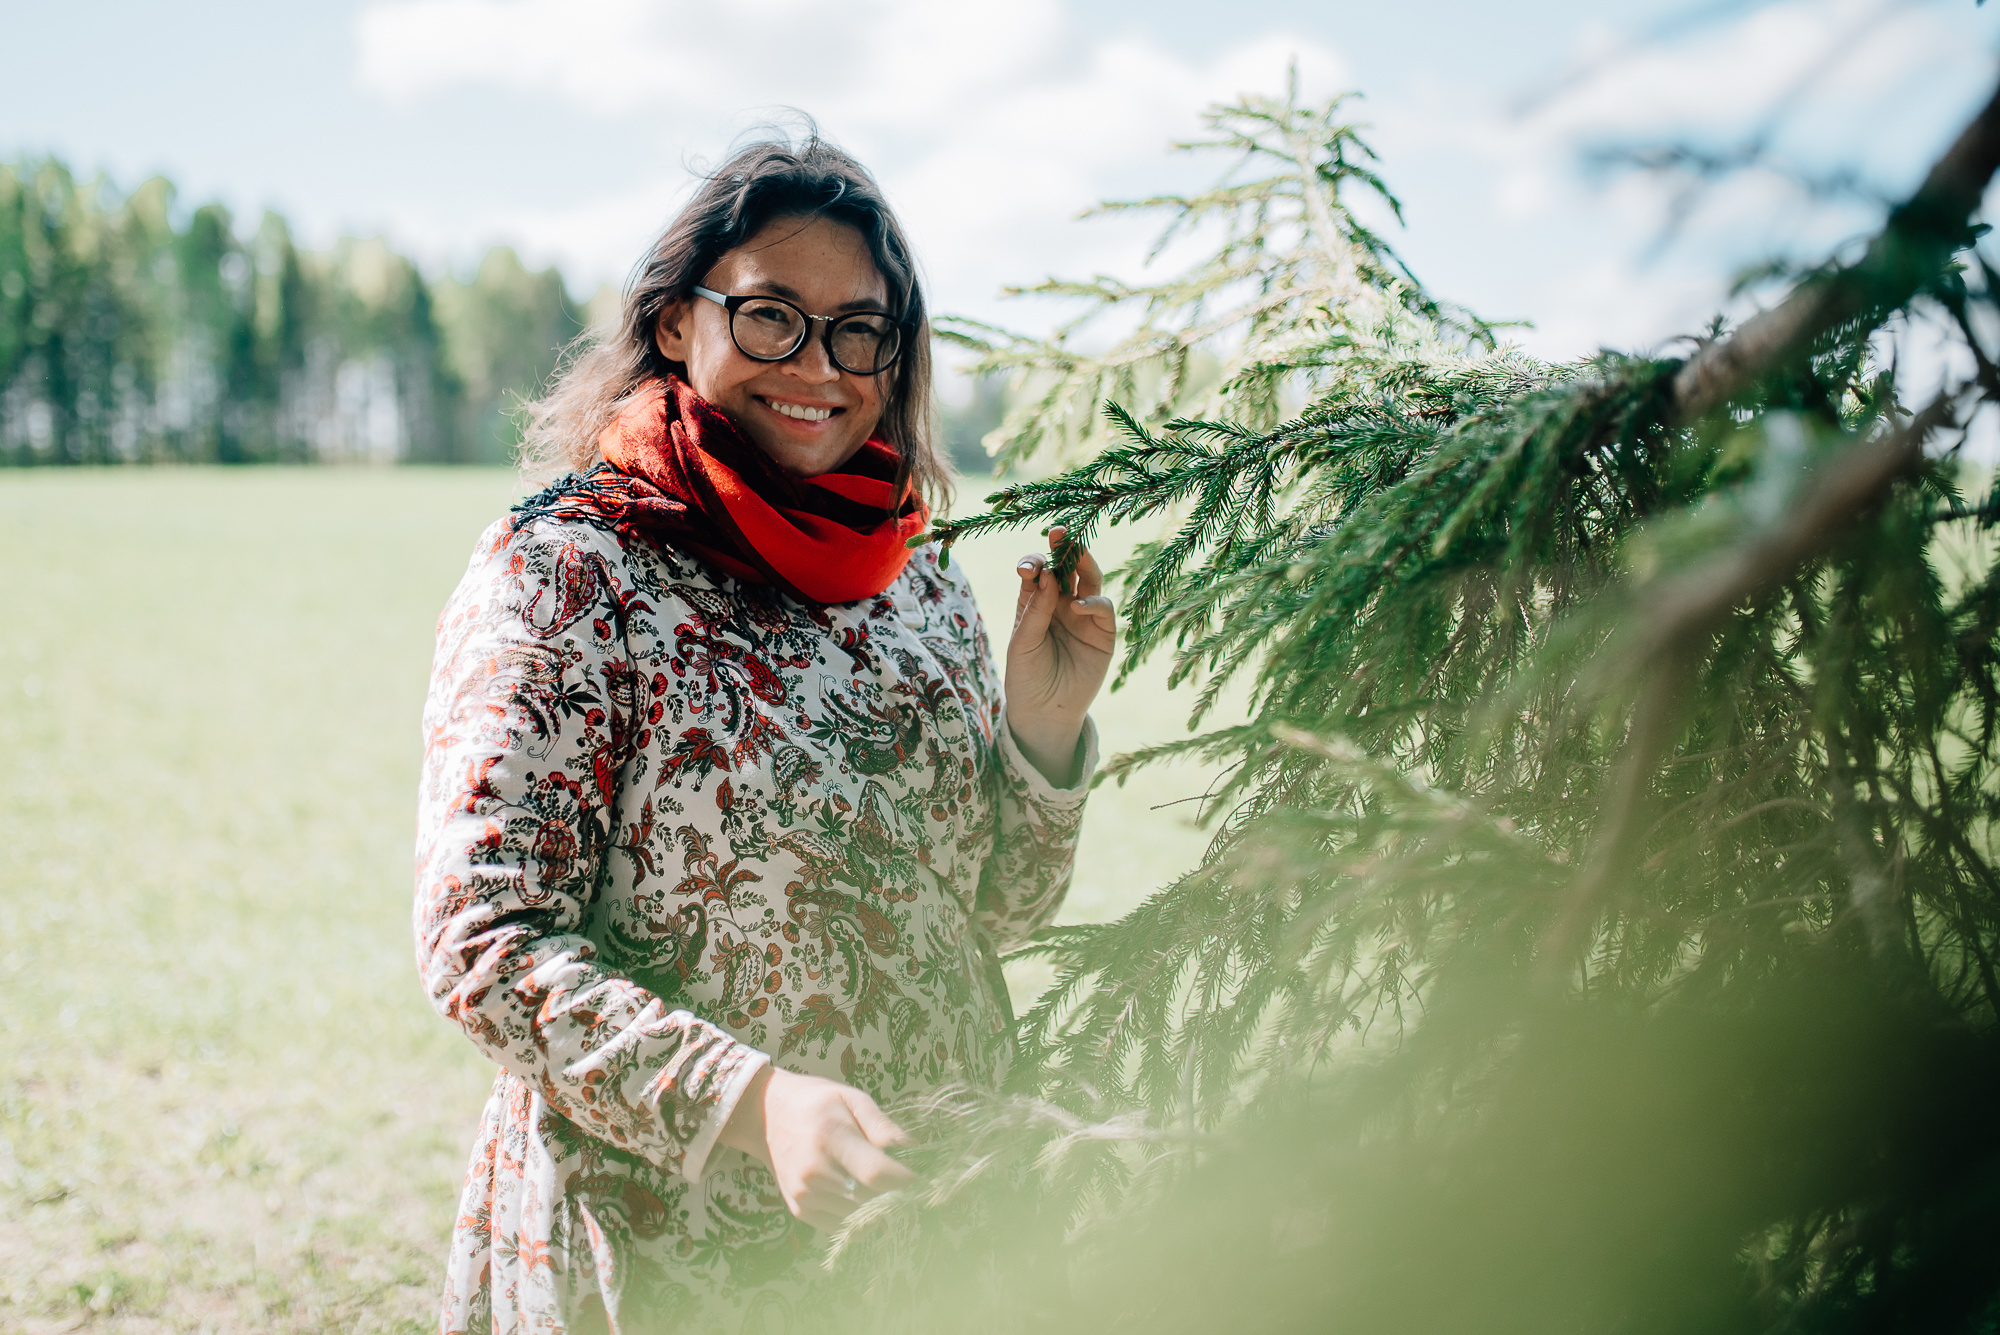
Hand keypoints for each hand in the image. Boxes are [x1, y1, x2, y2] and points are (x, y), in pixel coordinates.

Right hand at [716, 1065, 915, 1231]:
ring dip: (878, 1208)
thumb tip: (914, 1149)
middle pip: (870, 1199)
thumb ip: (882, 1126)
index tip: (922, 1177)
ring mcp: (804, 1194)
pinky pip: (840, 1226)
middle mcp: (814, 1171)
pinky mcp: (799, 1209)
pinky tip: (862, 1198)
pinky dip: (858, 1217)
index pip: (876, 1173)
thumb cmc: (817, 1102)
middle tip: (908, 1185)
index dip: (905, 1180)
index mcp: (830, 1137)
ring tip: (886, 1190)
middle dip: (896, 1195)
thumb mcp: (852, 1098)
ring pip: (857, 1216)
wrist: (767, 1116)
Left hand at [1005, 526, 1116, 783]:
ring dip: (1084, 563)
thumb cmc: (1026, 676)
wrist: (1044, 712)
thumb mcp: (1022, 642)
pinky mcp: (1104, 633)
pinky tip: (1078, 606)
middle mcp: (1062, 603)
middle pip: (1068, 567)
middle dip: (1065, 548)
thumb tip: (1047, 576)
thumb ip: (1035, 610)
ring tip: (1074, 553)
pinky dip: (1093, 603)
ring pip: (1090, 580)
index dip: (1035, 562)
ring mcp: (1084, 616)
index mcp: (1037, 601)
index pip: (1039, 571)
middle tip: (1059, 533)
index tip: (1027, 567)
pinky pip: (1104, 608)